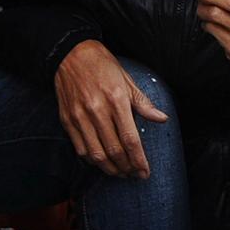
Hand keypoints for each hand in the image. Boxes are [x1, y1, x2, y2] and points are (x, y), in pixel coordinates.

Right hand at [54, 40, 169, 178]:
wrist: (70, 54)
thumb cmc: (102, 65)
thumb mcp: (127, 80)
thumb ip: (143, 103)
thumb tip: (162, 119)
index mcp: (116, 99)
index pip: (130, 139)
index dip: (139, 160)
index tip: (145, 172)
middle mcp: (97, 110)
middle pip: (114, 150)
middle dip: (127, 168)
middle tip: (135, 175)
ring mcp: (80, 117)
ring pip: (96, 154)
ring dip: (110, 168)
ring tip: (120, 173)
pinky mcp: (67, 120)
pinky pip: (80, 148)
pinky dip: (92, 160)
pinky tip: (102, 162)